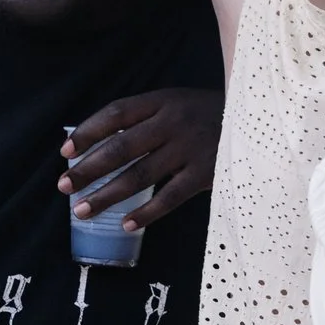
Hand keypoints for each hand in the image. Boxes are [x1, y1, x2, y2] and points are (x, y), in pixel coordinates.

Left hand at [58, 88, 223, 231]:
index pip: (116, 114)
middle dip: (88, 168)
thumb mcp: (178, 103)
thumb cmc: (209, 115)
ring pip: (139, 176)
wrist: (261, 122)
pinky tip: (126, 224)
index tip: (65, 152)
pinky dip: (146, 213)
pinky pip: (169, 197)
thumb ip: (146, 118)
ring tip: (82, 210)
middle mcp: (173, 123)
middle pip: (121, 148)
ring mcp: (190, 149)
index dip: (88, 132)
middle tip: (64, 186)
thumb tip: (98, 144)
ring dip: (107, 195)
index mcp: (162, 101)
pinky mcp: (206, 174)